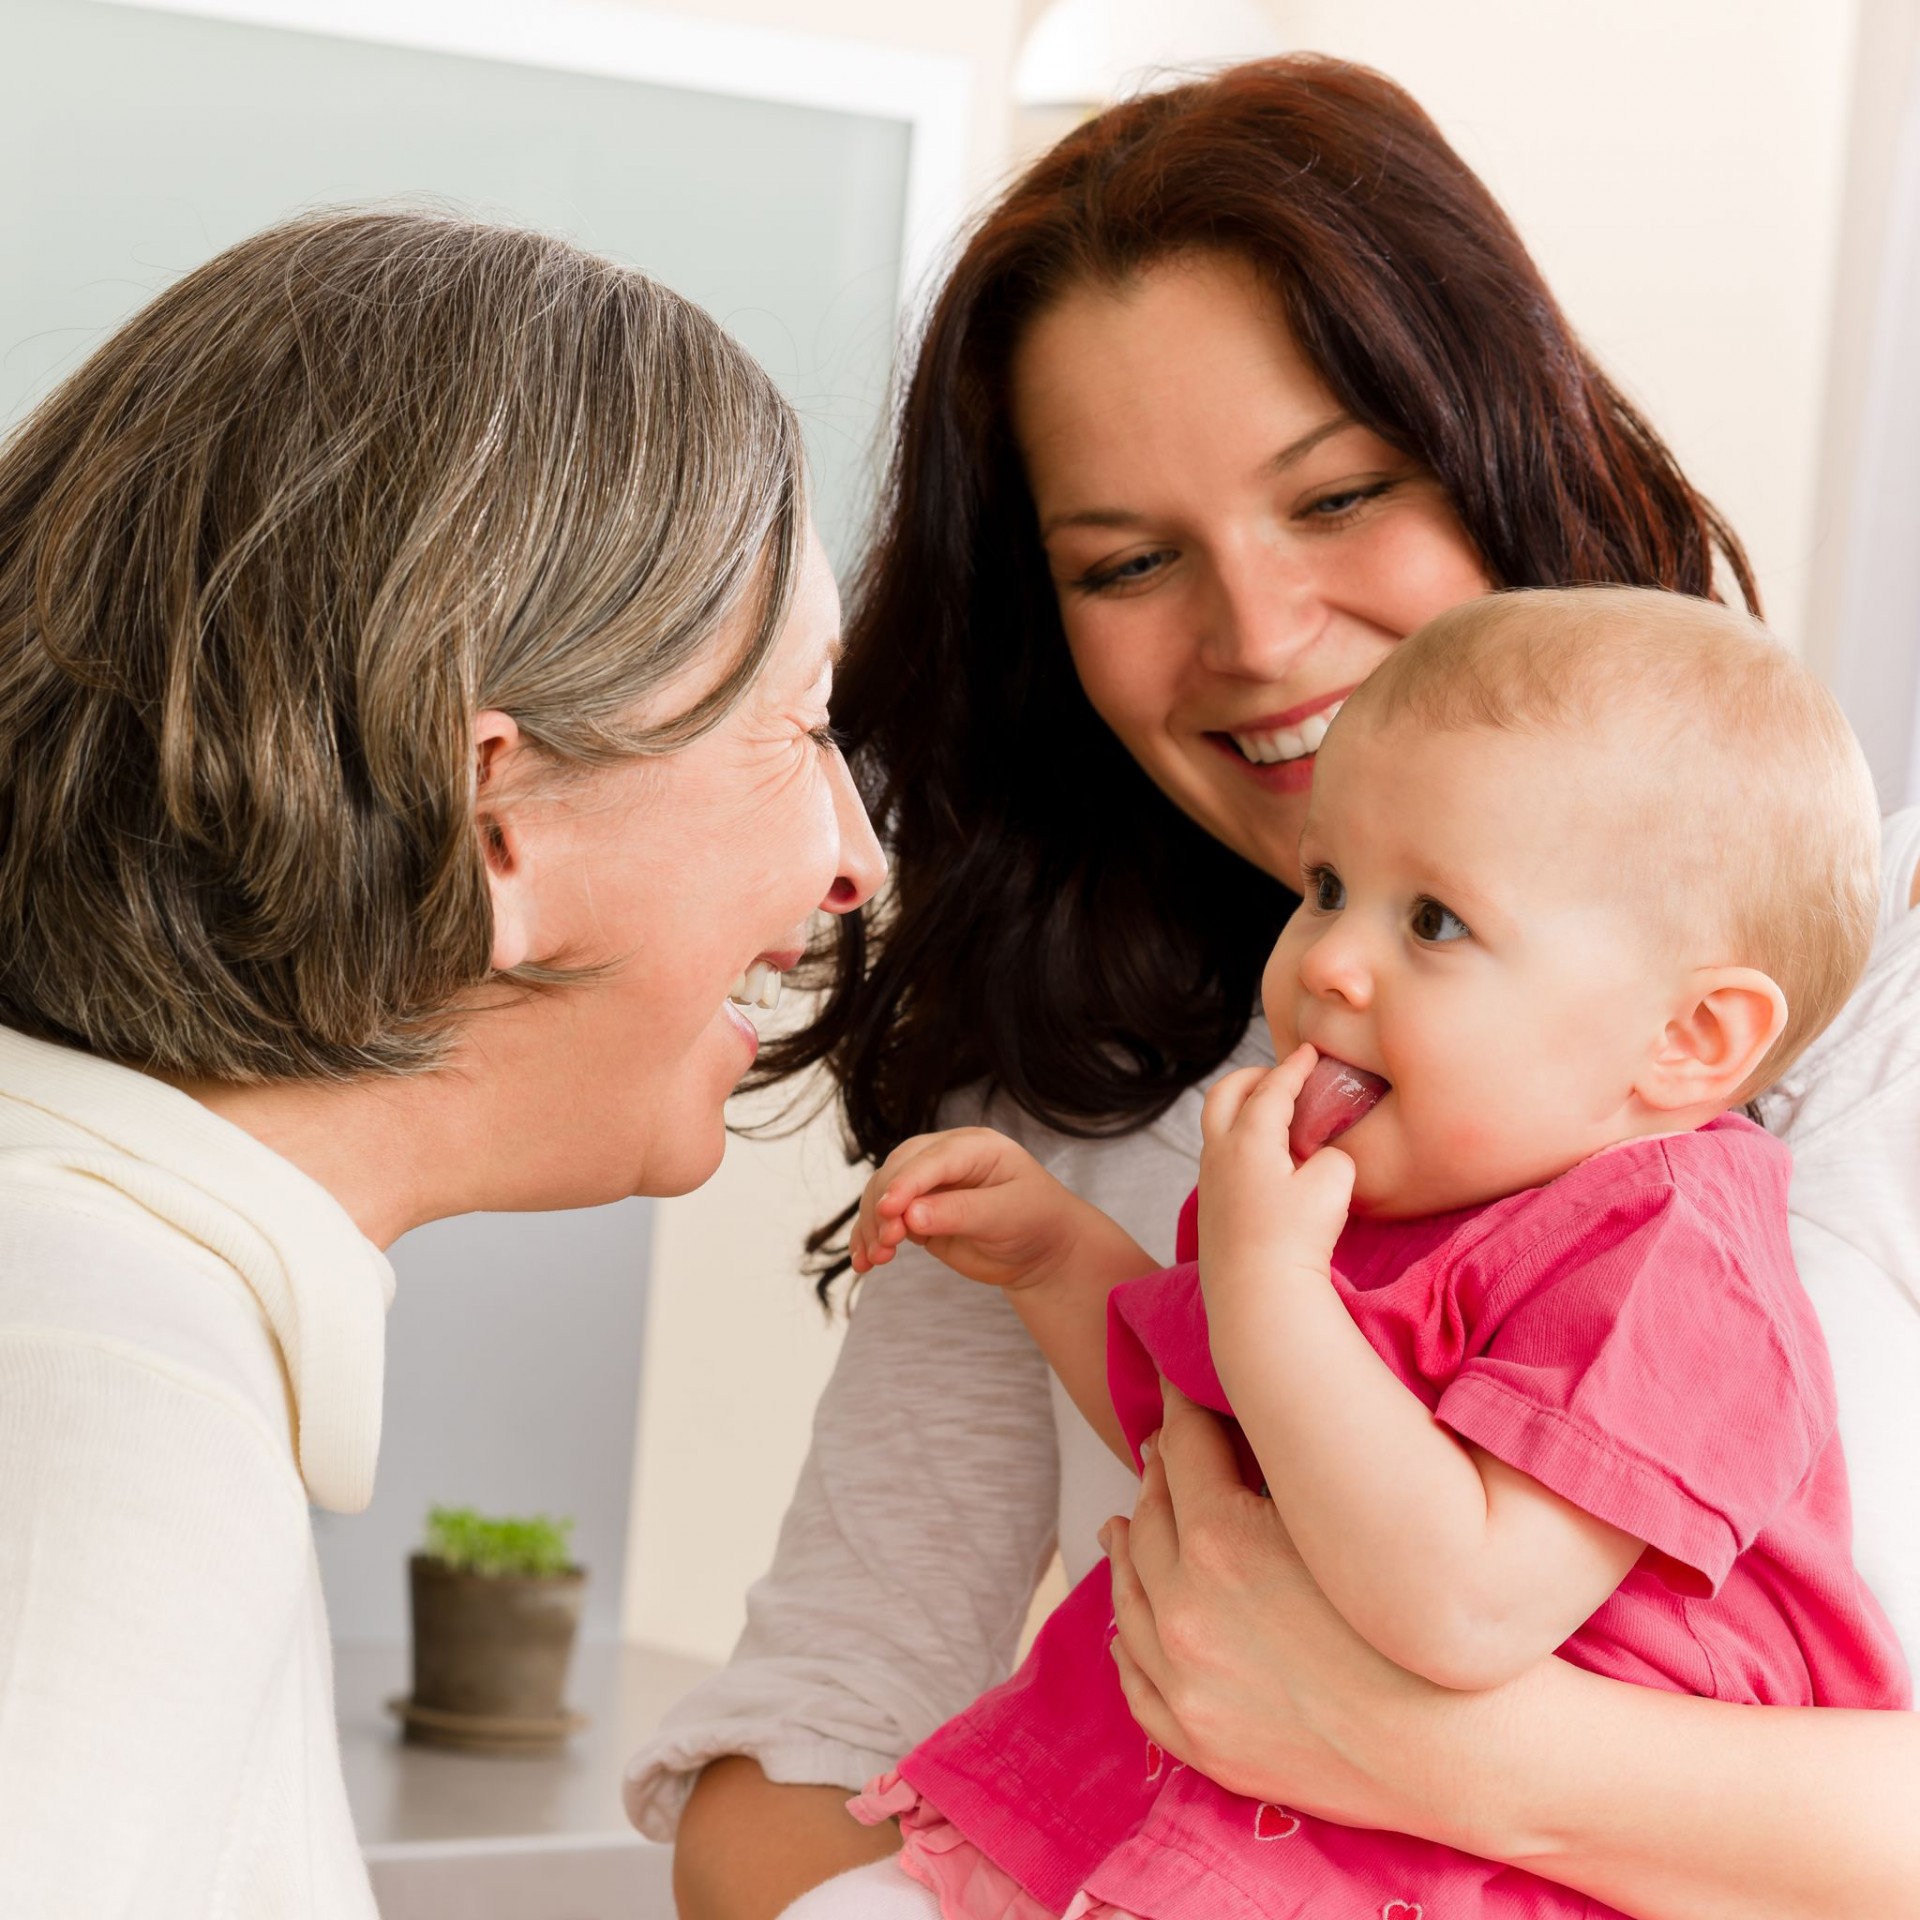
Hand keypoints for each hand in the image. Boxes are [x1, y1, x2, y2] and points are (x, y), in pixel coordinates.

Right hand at [849, 1127, 1083, 1290]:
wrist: (1041, 1250)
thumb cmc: (1036, 1222)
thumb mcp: (1007, 1215)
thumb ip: (960, 1213)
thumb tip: (910, 1216)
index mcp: (974, 1146)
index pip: (931, 1158)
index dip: (907, 1182)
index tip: (889, 1210)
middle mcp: (944, 1158)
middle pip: (897, 1170)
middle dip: (884, 1206)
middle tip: (886, 1242)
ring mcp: (927, 1185)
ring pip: (882, 1194)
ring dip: (872, 1226)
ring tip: (875, 1259)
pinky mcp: (917, 1214)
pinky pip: (883, 1220)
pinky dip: (869, 1239)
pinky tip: (863, 1261)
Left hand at [1100, 1380, 1491, 1844]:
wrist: (1466, 1749)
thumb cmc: (1422, 1624)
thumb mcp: (1345, 1519)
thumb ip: (1285, 1463)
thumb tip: (1248, 1416)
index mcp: (1220, 1543)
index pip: (1182, 1448)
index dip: (1180, 1408)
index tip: (1176, 1387)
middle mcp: (1187, 1613)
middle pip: (1151, 1518)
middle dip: (1158, 1475)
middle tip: (1162, 1450)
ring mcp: (1187, 1685)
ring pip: (1130, 1598)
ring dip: (1128, 1553)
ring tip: (1122, 1524)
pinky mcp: (1200, 1743)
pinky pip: (1136, 1686)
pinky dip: (1128, 1645)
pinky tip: (1130, 1623)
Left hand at [1198, 1045, 1353, 1300]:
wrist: (1255, 1296)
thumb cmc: (1295, 1239)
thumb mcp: (1333, 1185)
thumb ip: (1334, 1158)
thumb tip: (1322, 1161)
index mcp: (1248, 1138)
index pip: (1272, 1090)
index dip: (1294, 1068)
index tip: (1310, 1053)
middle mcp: (1219, 1153)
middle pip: (1223, 1095)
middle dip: (1250, 1077)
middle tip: (1277, 1075)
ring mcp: (1209, 1182)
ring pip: (1216, 1127)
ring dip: (1240, 1110)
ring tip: (1269, 1115)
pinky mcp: (1210, 1210)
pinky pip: (1218, 1158)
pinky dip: (1237, 1141)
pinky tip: (1262, 1161)